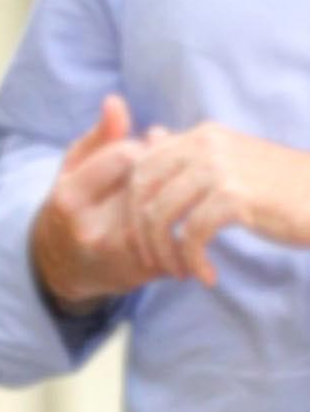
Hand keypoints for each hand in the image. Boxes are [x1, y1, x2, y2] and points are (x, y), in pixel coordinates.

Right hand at [28, 94, 208, 305]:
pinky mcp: (143, 273)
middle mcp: (91, 229)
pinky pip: (180, 240)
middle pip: (151, 184)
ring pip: (170, 213)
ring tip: (181, 190)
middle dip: (166, 173)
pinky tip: (190, 215)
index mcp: (71, 198)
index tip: (145, 155)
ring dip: (184, 197)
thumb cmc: (76, 204)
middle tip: (168, 172)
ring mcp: (117, 255)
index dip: (144, 150)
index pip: (126, 156)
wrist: (67, 265)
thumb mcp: (74, 167)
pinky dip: (192, 224)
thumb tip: (115, 101)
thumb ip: (97, 136)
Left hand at [129, 121, 309, 262]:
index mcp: (201, 135)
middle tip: (157, 263)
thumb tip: (150, 137)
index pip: (138, 167)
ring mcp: (220, 168)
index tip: (146, 239)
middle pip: (141, 193)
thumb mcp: (230, 162)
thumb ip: (188, 152)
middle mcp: (206, 144)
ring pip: (159, 216)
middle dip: (140, 234)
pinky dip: (193, 262)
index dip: (131, 209)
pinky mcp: (236, 196)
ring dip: (164, 254)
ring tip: (181, 272)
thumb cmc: (279, 188)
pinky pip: (191, 235)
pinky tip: (207, 276)